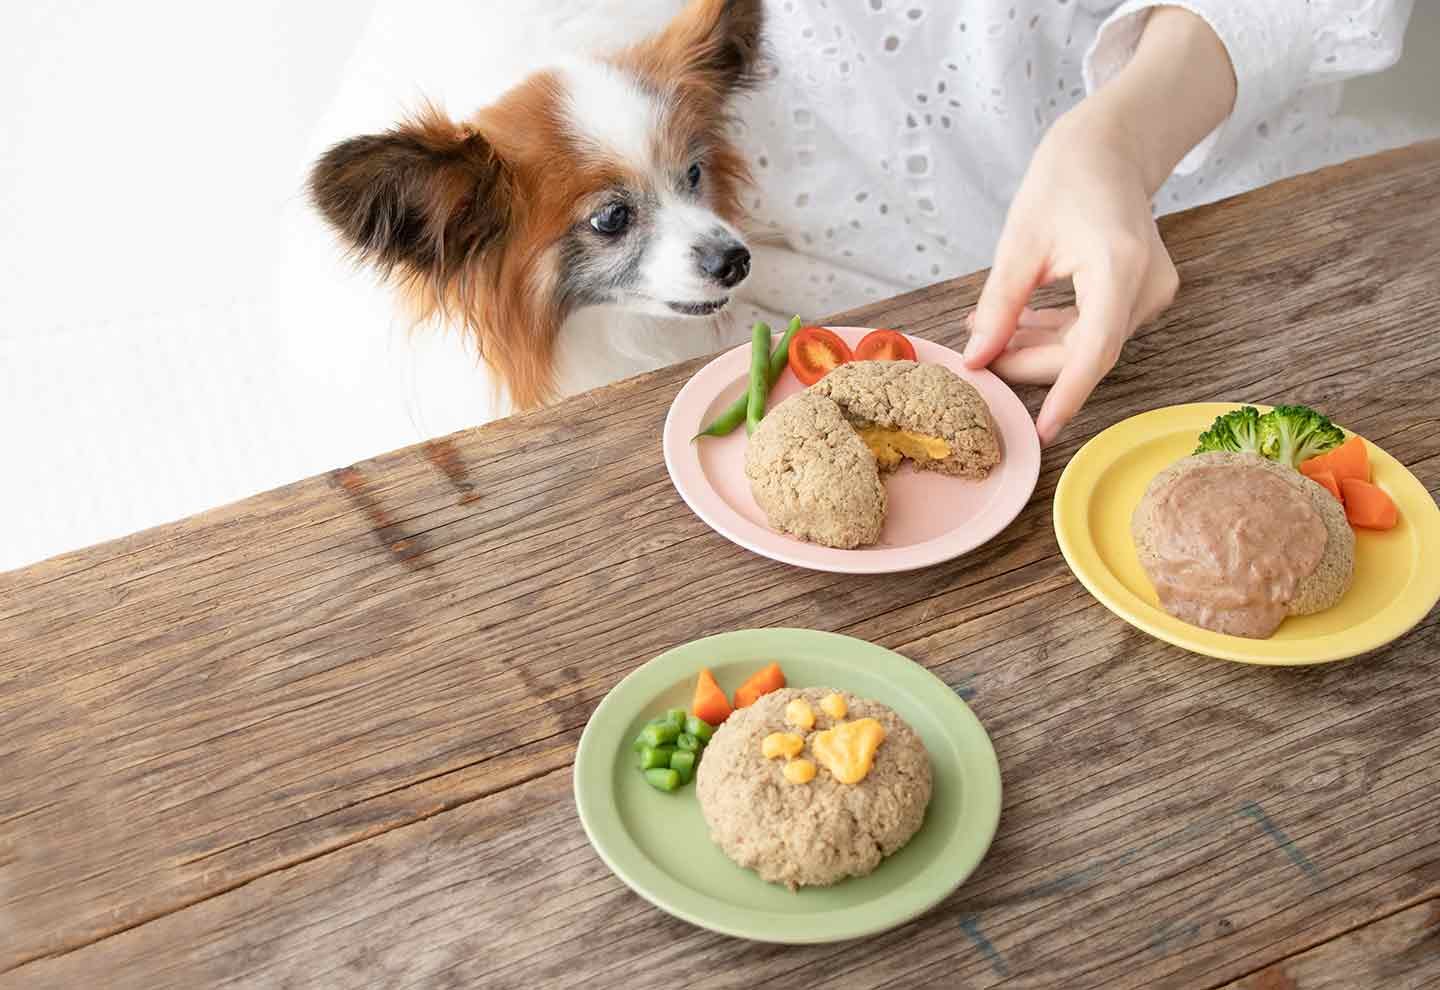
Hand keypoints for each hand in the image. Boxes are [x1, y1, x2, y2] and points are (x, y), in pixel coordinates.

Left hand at [963, 106, 1177, 445]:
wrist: (1111, 146)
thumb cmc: (1066, 177)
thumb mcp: (1019, 240)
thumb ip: (1000, 305)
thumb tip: (977, 358)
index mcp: (1120, 266)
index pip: (1094, 350)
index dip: (1067, 394)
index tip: (1043, 430)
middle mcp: (1147, 286)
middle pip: (1086, 352)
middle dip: (1031, 362)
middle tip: (980, 358)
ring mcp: (1151, 293)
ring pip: (1089, 345)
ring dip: (1039, 347)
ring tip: (989, 334)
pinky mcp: (1143, 295)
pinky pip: (1096, 329)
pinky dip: (1057, 333)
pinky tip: (1018, 324)